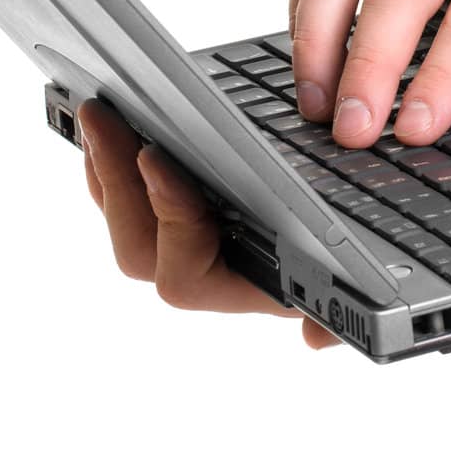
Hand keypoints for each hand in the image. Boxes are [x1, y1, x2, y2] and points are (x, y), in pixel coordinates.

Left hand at [77, 98, 337, 347]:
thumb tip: (316, 337)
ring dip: (103, 165)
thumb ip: (340, 312)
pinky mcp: (168, 204)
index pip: (183, 273)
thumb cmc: (346, 261)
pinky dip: (109, 158)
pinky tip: (111, 118)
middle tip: (105, 119)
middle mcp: (202, 269)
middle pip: (135, 245)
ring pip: (121, 215)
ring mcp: (179, 238)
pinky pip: (122, 192)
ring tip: (98, 113)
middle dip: (115, 181)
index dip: (168, 215)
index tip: (157, 159)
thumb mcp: (352, 278)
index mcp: (240, 285)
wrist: (340, 239)